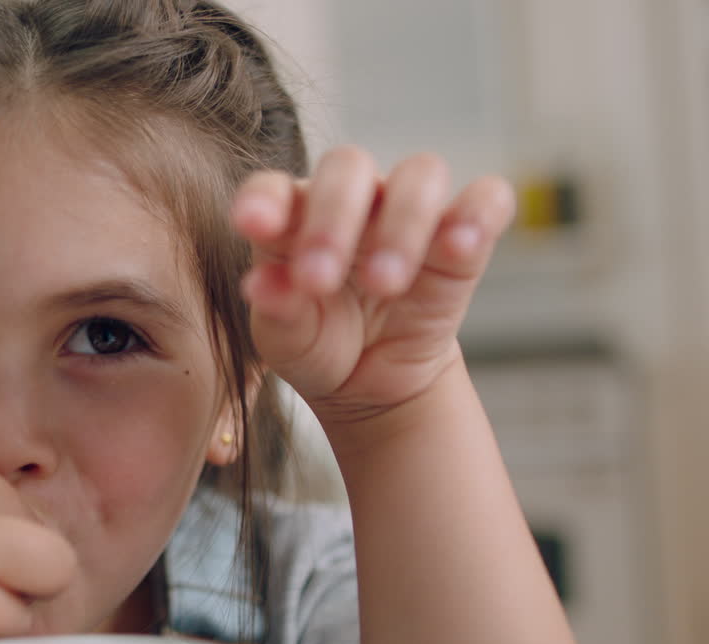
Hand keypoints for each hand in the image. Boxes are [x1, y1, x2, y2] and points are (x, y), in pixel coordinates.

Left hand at [233, 146, 514, 423]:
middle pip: (348, 167)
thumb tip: (261, 284)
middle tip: (318, 281)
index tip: (251, 227)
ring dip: (403, 224)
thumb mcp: (288, 342)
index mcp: (293, 215)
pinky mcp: (462, 239)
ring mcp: (408, 212)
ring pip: (420, 174)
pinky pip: (486, 201)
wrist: (373, 383)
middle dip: (333, 220)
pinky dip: (479, 214)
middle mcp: (352, 199)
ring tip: (385, 286)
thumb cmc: (318, 346)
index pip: (274, 186)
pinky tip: (461, 244)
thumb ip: (276, 311)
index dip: (263, 199)